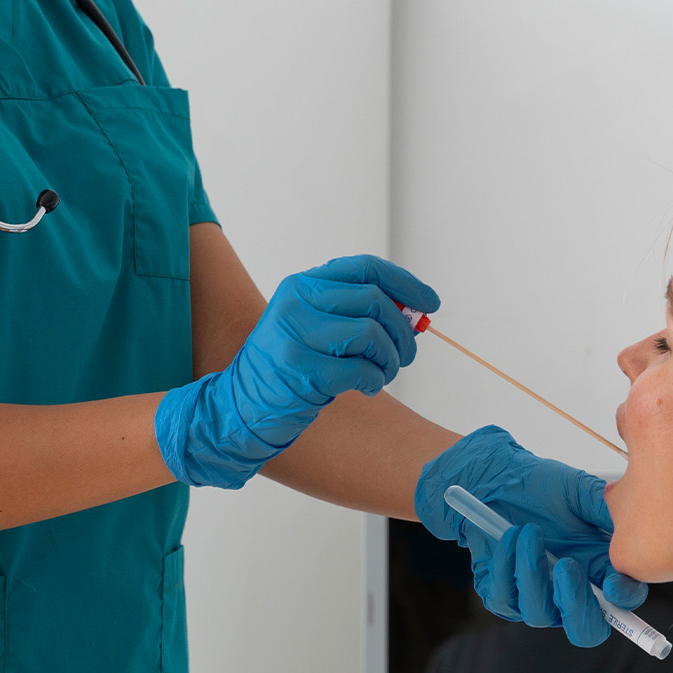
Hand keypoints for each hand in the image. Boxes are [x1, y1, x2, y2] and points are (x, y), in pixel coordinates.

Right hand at [156, 255, 439, 487]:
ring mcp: (296, 335)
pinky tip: (366, 387)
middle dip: (403, 331)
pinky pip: (360, 369)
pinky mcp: (301, 370)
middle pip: (374, 300)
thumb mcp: (316, 326)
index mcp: (302, 285)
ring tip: (384, 373)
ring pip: (371, 334)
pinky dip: (374, 380)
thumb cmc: (290, 367)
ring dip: (391, 359)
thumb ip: (357, 312)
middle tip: (407, 354)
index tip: (431, 303)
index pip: (365, 268)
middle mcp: (297, 303)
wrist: (241, 405)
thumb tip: (414, 312)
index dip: (405, 283)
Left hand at [415, 426, 647, 645]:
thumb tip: (632, 532)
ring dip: (533, 572)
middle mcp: (571, 592)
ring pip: (540, 613)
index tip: (612, 584)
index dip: (623, 602)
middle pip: (586, 631)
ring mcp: (536, 597)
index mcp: (600, 570)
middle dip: (578, 607)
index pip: (623, 603)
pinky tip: (509, 536)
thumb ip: (606, 512)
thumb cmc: (542, 487)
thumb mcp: (579, 491)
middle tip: (567, 567)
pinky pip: (504, 597)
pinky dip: (506, 564)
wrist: (498, 480)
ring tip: (528, 531)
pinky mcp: (502, 594)